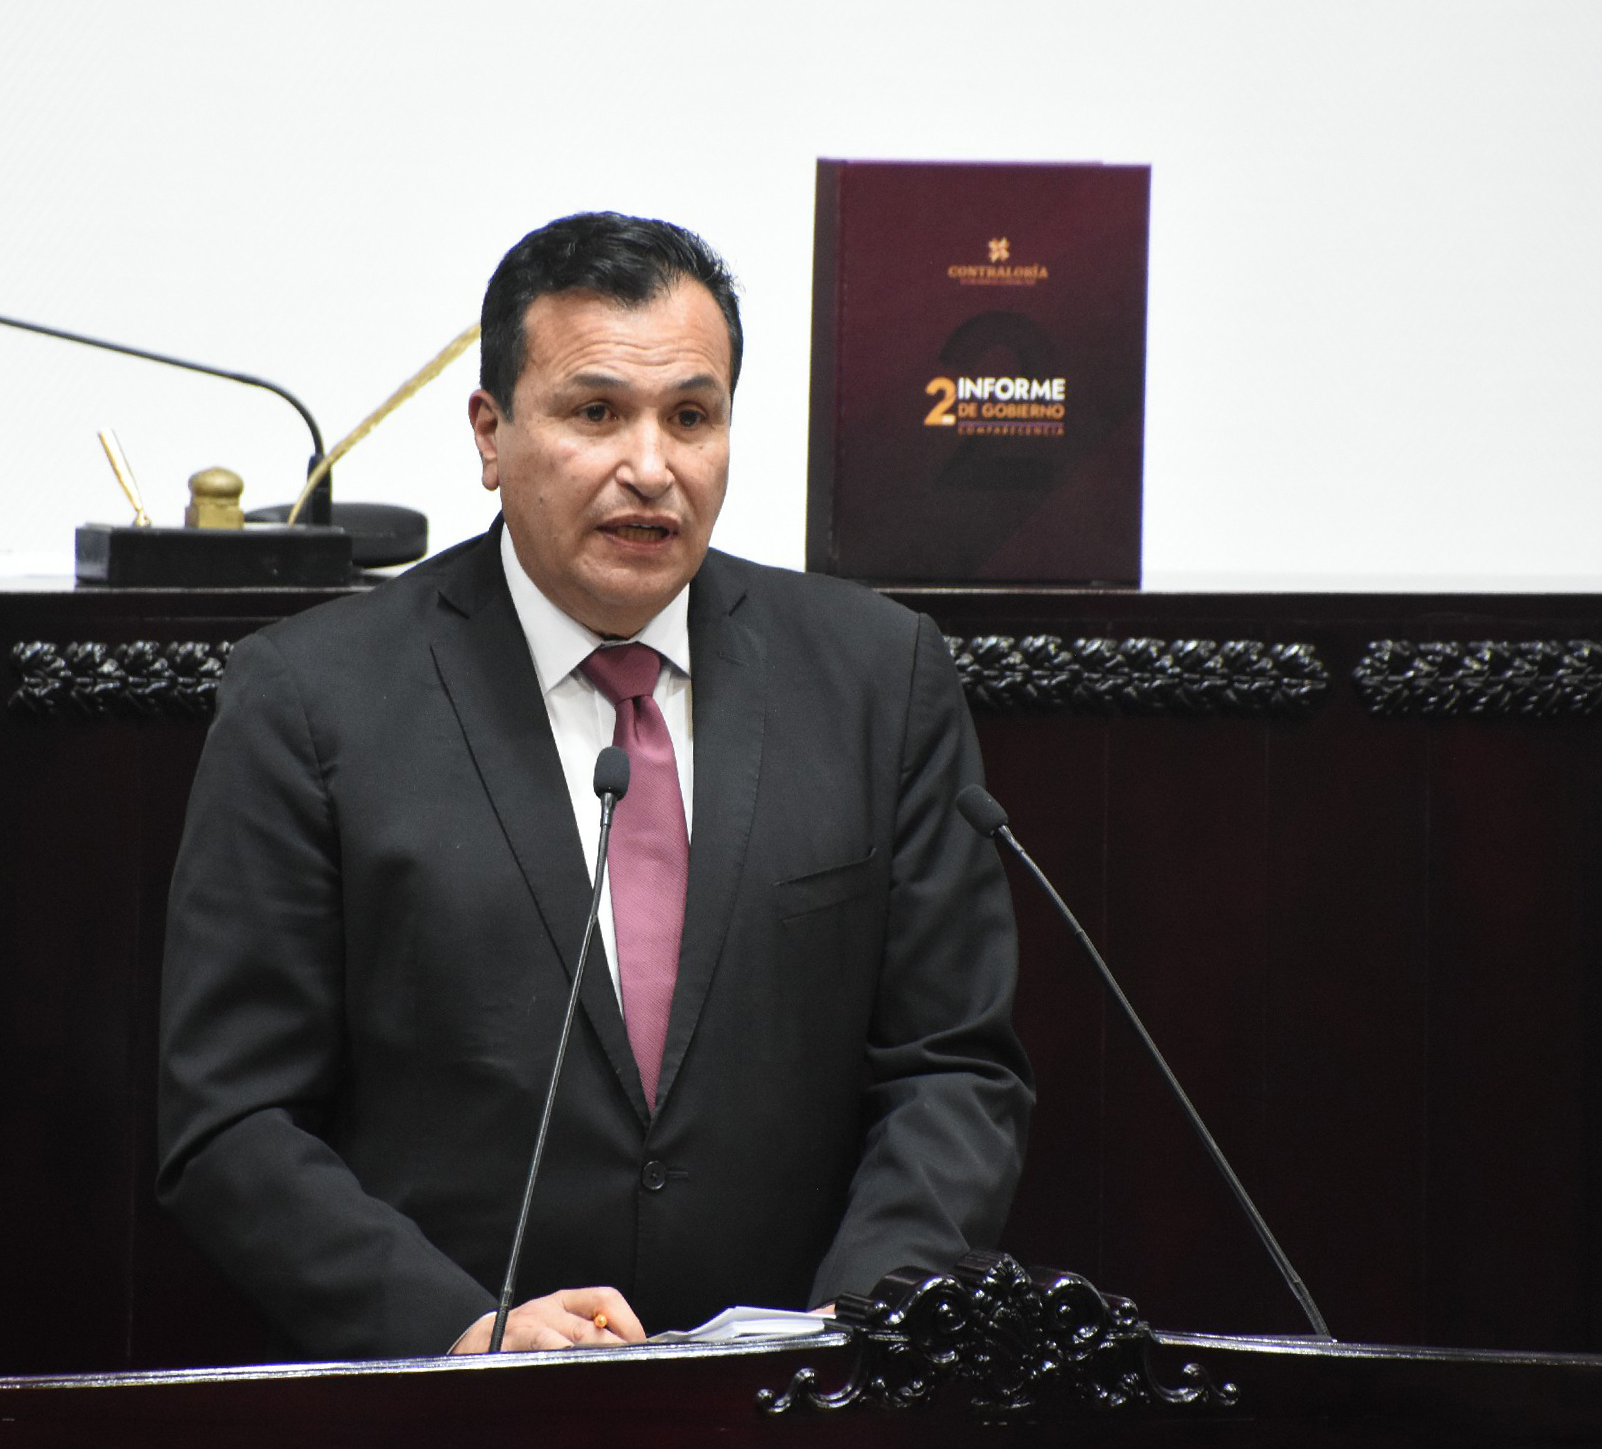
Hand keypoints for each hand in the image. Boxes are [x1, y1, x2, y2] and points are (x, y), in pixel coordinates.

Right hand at [450, 1287, 645, 1353]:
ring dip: (591, 1357)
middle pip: (592, 1327)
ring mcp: (527, 1326)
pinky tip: (566, 1369)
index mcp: (565, 1302)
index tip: (642, 1346)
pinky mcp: (508, 1345)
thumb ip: (586, 1336)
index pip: (606, 1299)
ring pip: (568, 1340)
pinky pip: (538, 1351)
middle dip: (615, 1349)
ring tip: (607, 1370)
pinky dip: (556, 1359)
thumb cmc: (521, 1343)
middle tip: (631, 1368)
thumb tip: (628, 1351)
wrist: (473, 1345)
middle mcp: (548, 1309)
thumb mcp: (555, 1329)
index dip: (629, 1323)